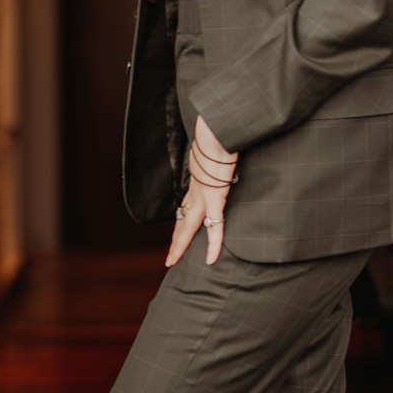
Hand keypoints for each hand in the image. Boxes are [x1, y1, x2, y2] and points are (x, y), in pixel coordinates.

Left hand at [165, 115, 238, 267]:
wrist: (217, 131)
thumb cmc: (220, 137)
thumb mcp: (215, 149)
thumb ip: (216, 155)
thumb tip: (223, 151)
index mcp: (197, 181)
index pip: (187, 206)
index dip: (182, 221)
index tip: (180, 231)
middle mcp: (197, 191)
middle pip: (182, 221)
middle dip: (175, 241)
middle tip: (169, 258)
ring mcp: (204, 196)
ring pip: (189, 227)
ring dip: (180, 245)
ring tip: (173, 260)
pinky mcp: (216, 198)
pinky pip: (215, 227)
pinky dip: (214, 244)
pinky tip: (211, 258)